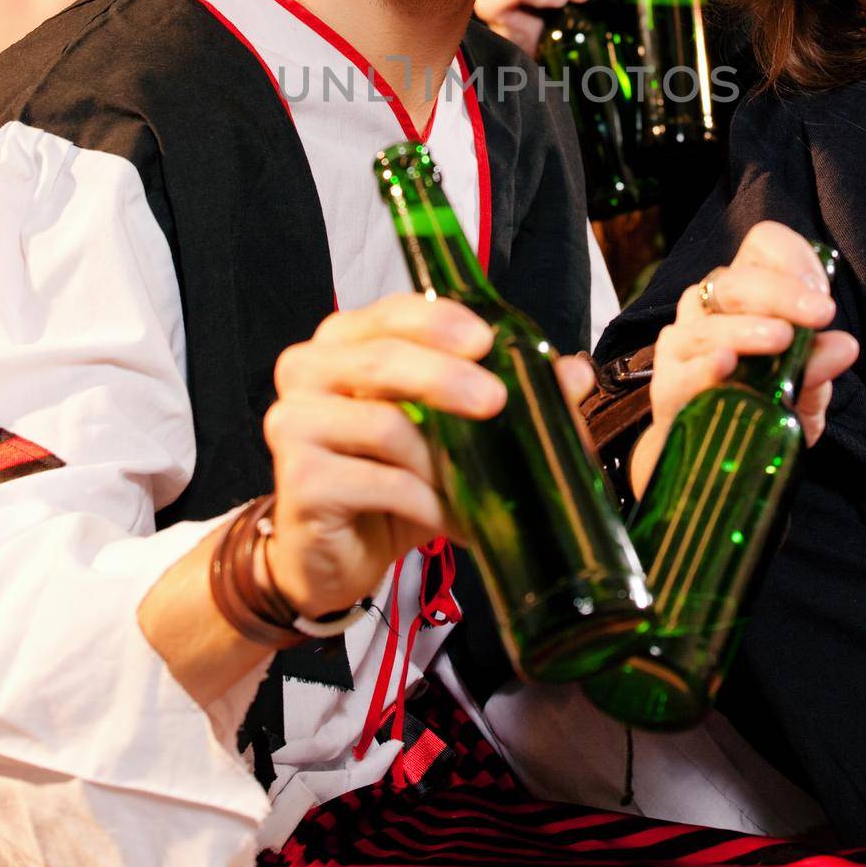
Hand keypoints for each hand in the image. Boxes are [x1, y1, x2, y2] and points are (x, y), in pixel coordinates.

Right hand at [263, 293, 593, 617]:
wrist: (333, 554)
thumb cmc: (388, 477)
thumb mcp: (447, 433)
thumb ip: (504, 392)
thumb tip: (573, 373)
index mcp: (343, 341)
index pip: (391, 311)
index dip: (440, 321)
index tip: (487, 341)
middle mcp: (307, 369)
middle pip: (384, 360)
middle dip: (448, 379)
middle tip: (497, 403)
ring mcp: (292, 423)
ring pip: (384, 425)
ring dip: (441, 461)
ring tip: (474, 486)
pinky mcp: (298, 480)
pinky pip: (379, 483)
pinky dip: (425, 503)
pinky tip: (445, 518)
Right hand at [629, 222, 858, 497]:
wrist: (712, 453)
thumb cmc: (760, 402)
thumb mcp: (801, 387)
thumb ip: (818, 365)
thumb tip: (844, 346)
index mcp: (745, 291)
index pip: (763, 245)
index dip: (793, 258)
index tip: (821, 292)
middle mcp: (708, 306)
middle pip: (737, 282)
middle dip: (780, 293)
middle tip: (819, 313)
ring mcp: (683, 342)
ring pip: (709, 324)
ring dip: (746, 328)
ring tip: (781, 340)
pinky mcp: (667, 383)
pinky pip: (684, 370)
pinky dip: (705, 366)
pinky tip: (726, 364)